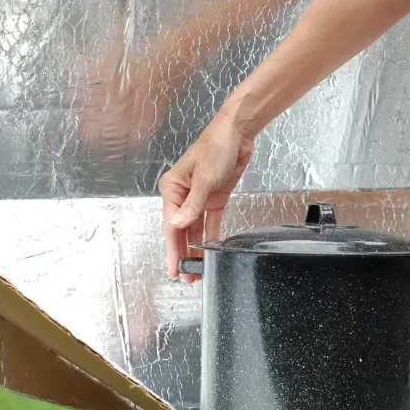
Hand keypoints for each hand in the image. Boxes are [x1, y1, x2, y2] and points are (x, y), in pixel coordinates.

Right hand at [159, 113, 254, 282]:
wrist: (238, 133)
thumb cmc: (216, 146)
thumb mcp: (205, 178)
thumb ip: (192, 205)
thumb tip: (177, 225)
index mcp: (172, 188)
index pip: (171, 224)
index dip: (173, 248)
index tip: (173, 268)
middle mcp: (183, 194)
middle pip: (181, 230)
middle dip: (183, 253)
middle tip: (186, 276)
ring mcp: (199, 198)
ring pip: (194, 229)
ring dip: (196, 248)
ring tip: (197, 270)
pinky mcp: (214, 198)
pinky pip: (209, 222)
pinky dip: (209, 236)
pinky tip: (209, 251)